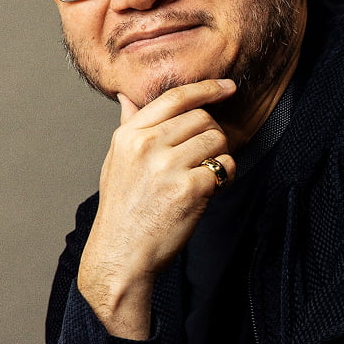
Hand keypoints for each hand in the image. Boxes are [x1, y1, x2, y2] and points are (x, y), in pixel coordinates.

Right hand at [78, 78, 237, 338]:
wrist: (121, 255)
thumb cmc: (121, 210)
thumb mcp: (116, 162)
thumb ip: (128, 127)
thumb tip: (126, 96)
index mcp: (129, 136)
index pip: (175, 98)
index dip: (207, 88)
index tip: (228, 87)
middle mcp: (147, 146)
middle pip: (202, 118)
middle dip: (212, 135)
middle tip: (204, 159)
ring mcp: (168, 167)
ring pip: (217, 140)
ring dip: (219, 157)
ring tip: (203, 176)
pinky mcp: (189, 189)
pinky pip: (224, 167)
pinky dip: (224, 178)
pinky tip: (209, 191)